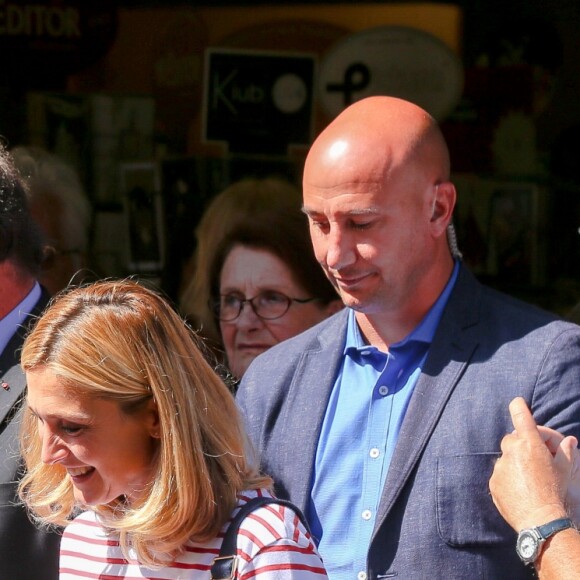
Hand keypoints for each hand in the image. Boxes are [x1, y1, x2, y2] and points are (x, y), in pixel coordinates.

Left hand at [489, 397, 573, 530]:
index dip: (519, 407)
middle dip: (524, 444)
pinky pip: (500, 474)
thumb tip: (570, 441)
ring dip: (516, 462)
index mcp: (530, 444)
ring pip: (506, 457)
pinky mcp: (493, 481)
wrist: (540, 520)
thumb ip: (565, 452)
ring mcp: (500, 466)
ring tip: (531, 479)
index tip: (517, 401)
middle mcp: (512, 451)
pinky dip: (508, 477)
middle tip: (538, 457)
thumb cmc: (555, 492)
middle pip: (514, 439)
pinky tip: (521, 489)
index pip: (522, 417)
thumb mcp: (565, 470)